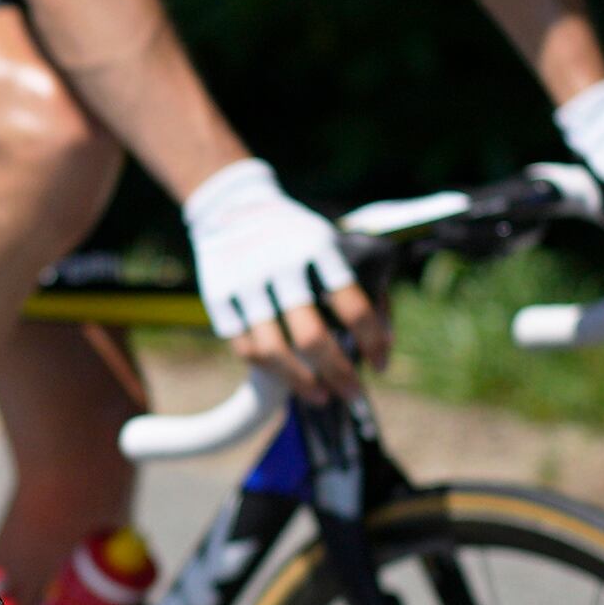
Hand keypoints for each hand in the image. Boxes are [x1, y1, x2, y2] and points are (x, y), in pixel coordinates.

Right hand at [183, 157, 383, 399]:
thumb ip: (364, 285)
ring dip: (301, 382)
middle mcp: (280, 265)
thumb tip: (385, 341)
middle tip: (355, 394)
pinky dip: (269, 370)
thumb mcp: (334, 244)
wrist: (231, 207)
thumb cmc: (297, 235)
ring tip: (322, 396)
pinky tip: (288, 378)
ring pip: (273, 350)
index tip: (383, 364)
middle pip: (312, 336)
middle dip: (339, 373)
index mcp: (318, 247)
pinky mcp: (218, 297)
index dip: (373, 340)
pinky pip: (244, 347)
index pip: (354, 304)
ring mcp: (245, 282)